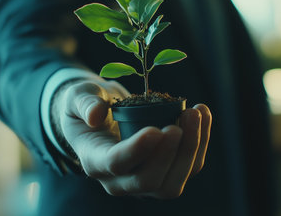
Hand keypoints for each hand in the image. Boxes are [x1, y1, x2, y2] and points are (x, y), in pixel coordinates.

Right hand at [52, 79, 211, 198]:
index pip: (116, 164)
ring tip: (196, 112)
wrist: (102, 119)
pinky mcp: (165, 173)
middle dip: (170, 152)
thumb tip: (96, 115)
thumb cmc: (87, 107)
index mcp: (95, 161)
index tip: (156, 129)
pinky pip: (188, 167)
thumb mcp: (78, 98)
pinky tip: (202, 113)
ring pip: (173, 182)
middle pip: (149, 180)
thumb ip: (84, 103)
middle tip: (182, 118)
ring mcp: (144, 182)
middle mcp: (119, 180)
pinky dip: (200, 142)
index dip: (137, 150)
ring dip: (192, 149)